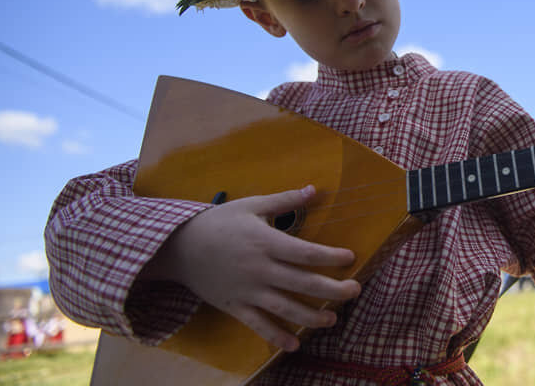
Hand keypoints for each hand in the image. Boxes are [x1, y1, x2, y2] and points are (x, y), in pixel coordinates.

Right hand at [140, 185, 359, 351]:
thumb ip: (285, 200)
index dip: (331, 256)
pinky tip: (294, 345)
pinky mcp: (235, 306)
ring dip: (311, 316)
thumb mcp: (252, 205)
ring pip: (285, 308)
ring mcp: (248, 291)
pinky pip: (258, 324)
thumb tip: (315, 189)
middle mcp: (260, 269)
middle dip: (332, 289)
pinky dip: (276, 337)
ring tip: (332, 319)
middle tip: (355, 290)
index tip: (352, 257)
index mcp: (266, 242)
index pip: (306, 252)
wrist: (179, 247)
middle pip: (302, 282)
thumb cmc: (219, 222)